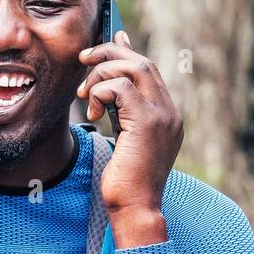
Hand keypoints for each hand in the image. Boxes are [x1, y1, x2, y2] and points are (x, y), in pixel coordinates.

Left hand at [77, 28, 182, 245]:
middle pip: (142, 62)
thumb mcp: (125, 142)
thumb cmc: (125, 183)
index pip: (149, 71)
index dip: (126, 52)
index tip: (107, 43)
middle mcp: (170, 112)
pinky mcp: (147, 123)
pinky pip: (120, 88)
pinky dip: (101, 91)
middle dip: (110, 54)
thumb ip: (122, 115)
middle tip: (84, 59)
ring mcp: (162, 116)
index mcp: (167, 116)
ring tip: (85, 94)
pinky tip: (93, 109)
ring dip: (102, 74)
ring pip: (133, 68)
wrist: (135, 209)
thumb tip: (109, 91)